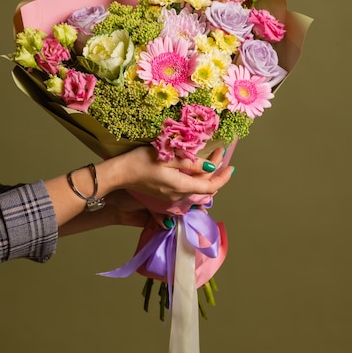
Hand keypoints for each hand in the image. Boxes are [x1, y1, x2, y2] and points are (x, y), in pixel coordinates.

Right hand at [96, 146, 232, 202]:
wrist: (119, 174)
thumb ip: (190, 163)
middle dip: (216, 174)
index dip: (223, 178)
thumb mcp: (168, 157)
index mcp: (181, 186)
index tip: (232, 166)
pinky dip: (196, 182)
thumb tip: (211, 168)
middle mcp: (178, 196)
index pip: (210, 187)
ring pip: (196, 191)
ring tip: (212, 162)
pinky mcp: (164, 196)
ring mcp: (170, 198)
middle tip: (220, 154)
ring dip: (206, 178)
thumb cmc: (140, 162)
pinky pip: (187, 192)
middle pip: (204, 189)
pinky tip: (195, 174)